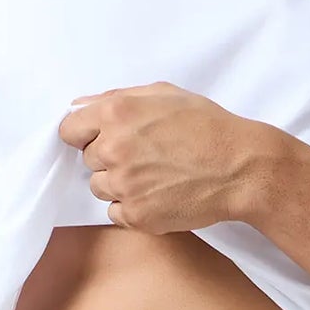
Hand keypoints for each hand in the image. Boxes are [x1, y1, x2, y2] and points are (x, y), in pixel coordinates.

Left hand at [57, 81, 268, 233]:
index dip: (85, 134)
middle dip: (110, 158)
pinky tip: (159, 194)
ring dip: (119, 183)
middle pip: (88, 160)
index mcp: (115, 114)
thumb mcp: (164, 94)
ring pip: (100, 187)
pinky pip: (115, 212)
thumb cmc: (208, 126)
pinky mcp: (135, 214)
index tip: (102, 138)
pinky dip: (132, 207)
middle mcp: (113, 148)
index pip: (69, 130)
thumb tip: (79, 106)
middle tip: (146, 155)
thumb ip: (116, 97)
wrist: (241, 168)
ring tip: (156, 175)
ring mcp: (122, 184)